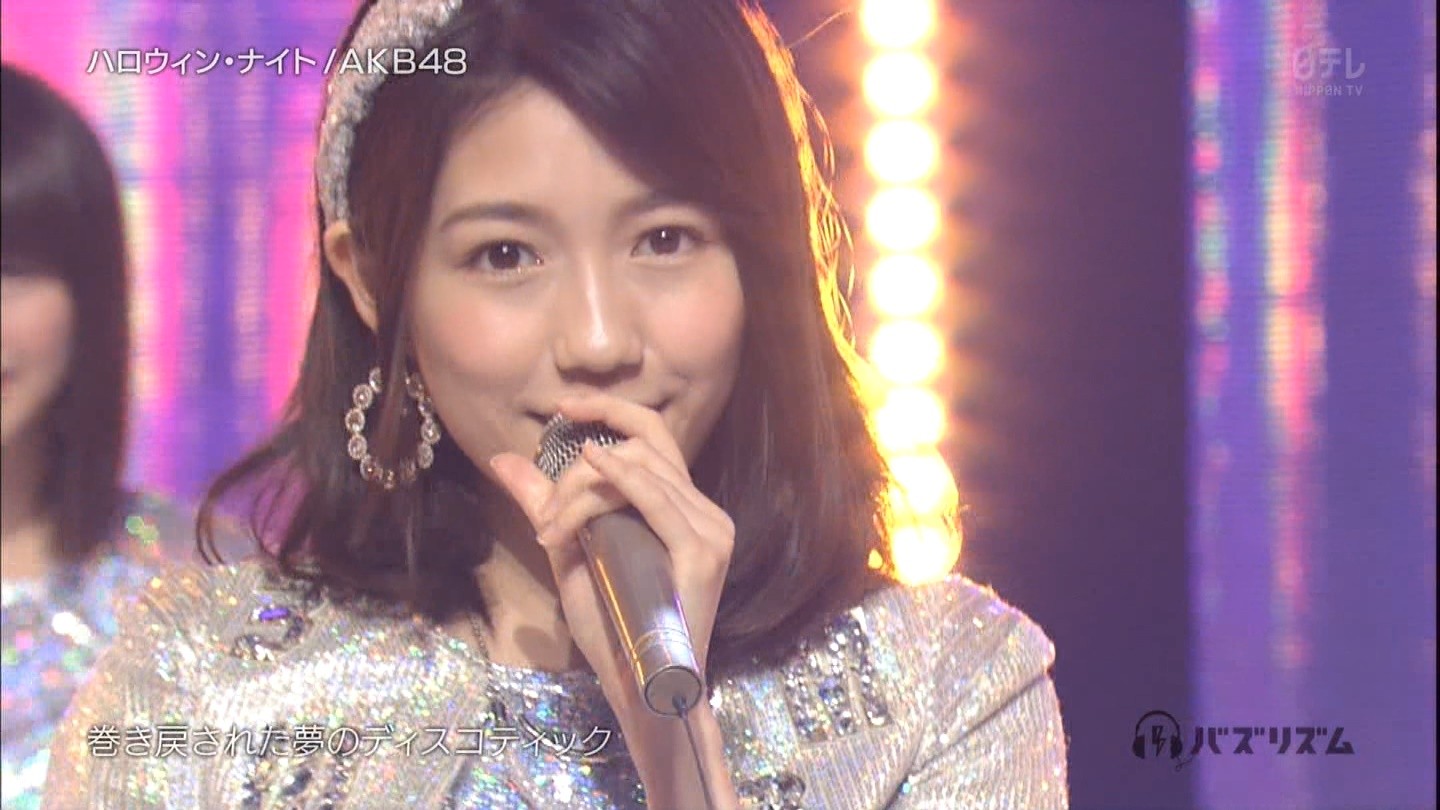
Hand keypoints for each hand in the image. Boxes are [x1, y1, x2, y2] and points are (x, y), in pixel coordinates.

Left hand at [488, 393, 738, 807]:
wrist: (641, 690)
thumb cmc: (613, 631)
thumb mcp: (571, 555)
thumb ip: (547, 506)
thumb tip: (504, 459)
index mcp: (683, 509)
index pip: (653, 438)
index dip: (611, 411)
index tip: (562, 409)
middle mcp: (705, 512)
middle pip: (642, 449)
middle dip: (583, 464)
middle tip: (548, 515)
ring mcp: (710, 530)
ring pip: (640, 471)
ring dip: (582, 493)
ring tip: (553, 533)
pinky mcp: (703, 552)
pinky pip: (658, 498)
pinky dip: (622, 478)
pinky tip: (592, 466)